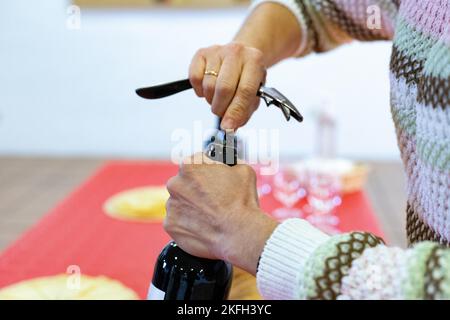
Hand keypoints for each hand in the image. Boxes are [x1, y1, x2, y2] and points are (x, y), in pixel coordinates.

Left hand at [164, 153, 277, 274]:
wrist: (239, 235)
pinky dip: (188, 224)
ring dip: (191, 207)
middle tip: (212, 200)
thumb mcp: (244, 170)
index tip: (211, 180)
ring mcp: (171, 206)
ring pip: (179, 203)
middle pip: (183, 183)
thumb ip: (229, 163)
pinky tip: (204, 226)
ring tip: (210, 215)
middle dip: (195, 190)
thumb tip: (228, 165)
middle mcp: (175, 184)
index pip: (193, 163)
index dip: (205, 172)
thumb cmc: (241, 203)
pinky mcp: (171, 225)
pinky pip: (178, 222)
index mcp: (190, 166)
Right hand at [189, 43, 266, 129]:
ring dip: (211, 100)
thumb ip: (243, 114)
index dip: (235, 111)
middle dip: (221, 108)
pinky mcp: (201, 53)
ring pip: (208, 85)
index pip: (245, 90)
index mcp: (255, 61)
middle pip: (224, 88)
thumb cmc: (247, 79)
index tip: (228, 126)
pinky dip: (200, 90)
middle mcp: (236, 52)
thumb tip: (229, 127)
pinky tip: (208, 88)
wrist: (241, 57)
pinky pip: (195, 78)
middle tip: (222, 112)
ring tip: (218, 97)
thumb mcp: (253, 96)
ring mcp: (218, 50)